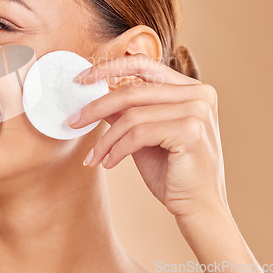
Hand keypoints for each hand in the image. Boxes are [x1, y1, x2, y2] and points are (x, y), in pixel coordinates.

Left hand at [68, 53, 227, 218]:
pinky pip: (138, 134)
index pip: (143, 64)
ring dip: (105, 139)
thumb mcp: (143, 133)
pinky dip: (117, 150)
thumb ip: (126, 110)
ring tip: (93, 156)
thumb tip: (94, 91)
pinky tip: (109, 163)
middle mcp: (199, 94)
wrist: (198, 208)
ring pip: (132, 115)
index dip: (109, 67)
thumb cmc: (170, 170)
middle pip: (133, 90)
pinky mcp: (191, 131)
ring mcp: (197, 111)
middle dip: (96, 106)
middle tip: (73, 120)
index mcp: (191, 88)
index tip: (81, 80)